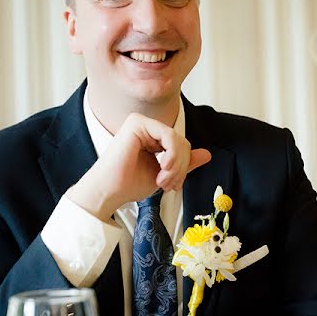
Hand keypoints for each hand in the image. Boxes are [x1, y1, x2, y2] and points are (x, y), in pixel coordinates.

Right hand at [68, 112, 210, 220]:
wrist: (109, 192)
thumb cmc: (129, 185)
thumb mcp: (165, 174)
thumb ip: (184, 163)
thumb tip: (207, 154)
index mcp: (152, 138)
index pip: (182, 146)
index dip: (184, 167)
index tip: (174, 186)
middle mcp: (147, 128)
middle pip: (182, 142)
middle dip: (181, 167)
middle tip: (169, 185)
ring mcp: (141, 123)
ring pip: (178, 139)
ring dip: (176, 164)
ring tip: (164, 180)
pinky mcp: (137, 123)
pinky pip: (169, 134)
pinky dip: (172, 154)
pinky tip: (163, 167)